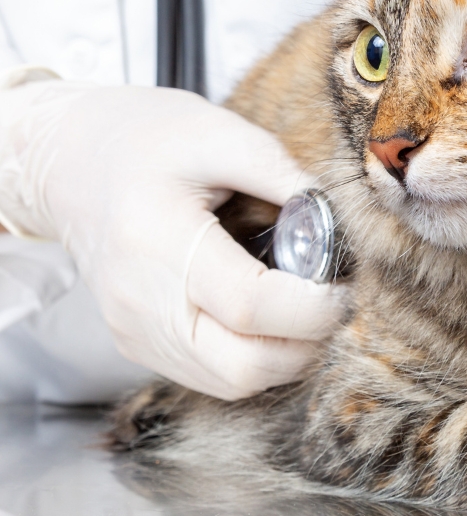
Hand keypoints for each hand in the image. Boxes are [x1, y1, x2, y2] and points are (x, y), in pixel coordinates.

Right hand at [0, 82, 343, 399]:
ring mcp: (136, 331)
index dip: (313, 306)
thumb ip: (283, 175)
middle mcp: (139, 301)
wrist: (72, 157)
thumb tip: (341, 220)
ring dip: (286, 356)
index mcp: (158, 240)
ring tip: (309, 307)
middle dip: (307, 342)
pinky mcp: (139, 344)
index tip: (347, 285)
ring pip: (231, 382)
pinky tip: (275, 317)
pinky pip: (211, 375)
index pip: (249, 305)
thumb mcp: (221, 133)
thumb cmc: (147, 139)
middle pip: (242, 366)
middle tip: (338, 301)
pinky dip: (257, 357)